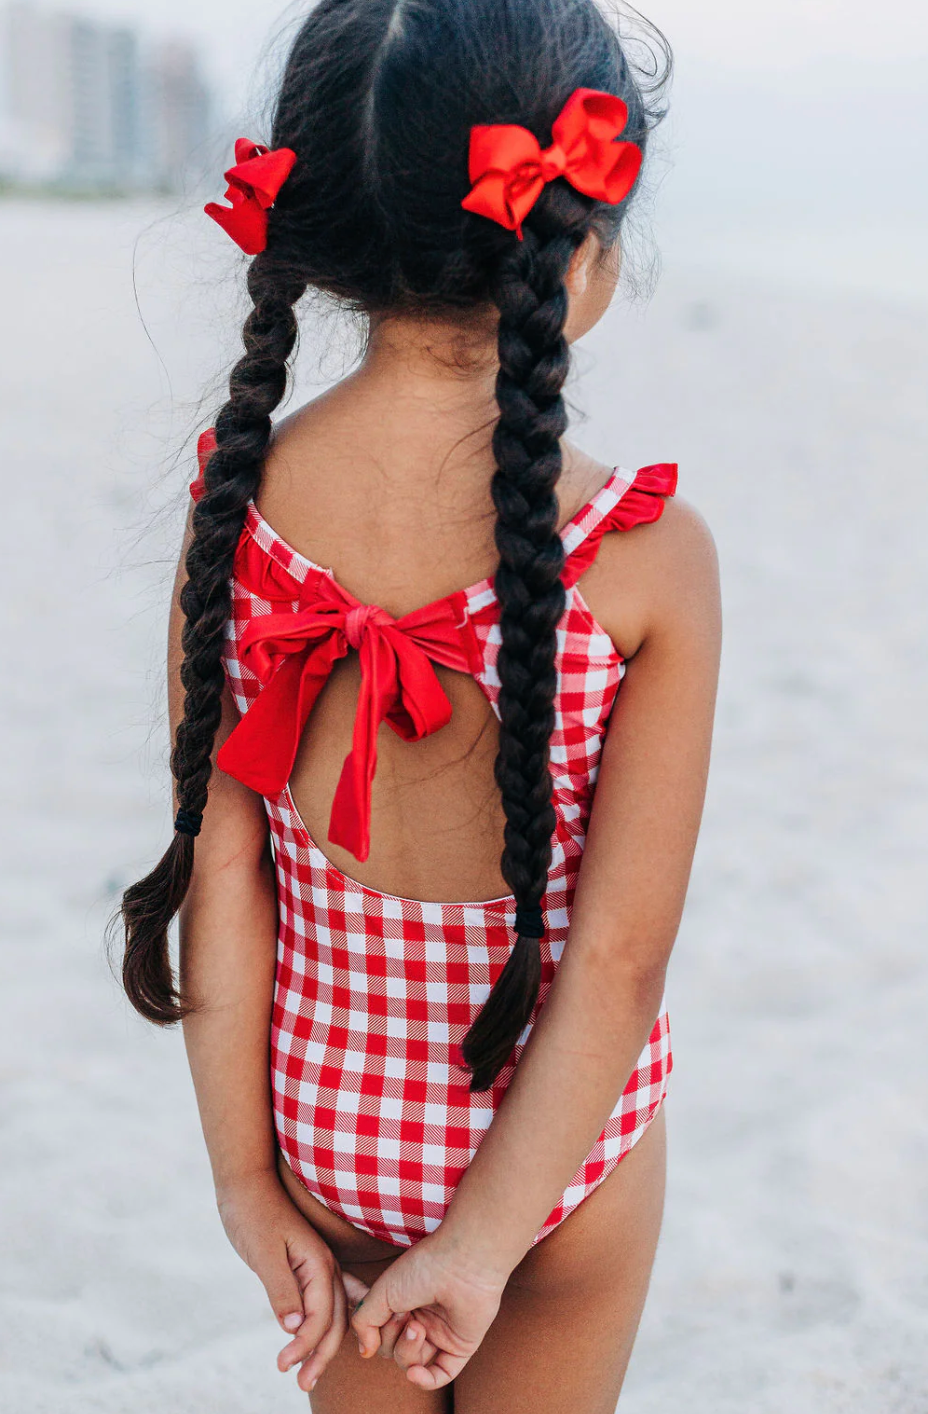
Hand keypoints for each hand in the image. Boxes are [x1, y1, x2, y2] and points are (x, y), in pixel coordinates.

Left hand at [217, 1171, 361, 1393]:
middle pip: (334, 1320)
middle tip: (302, 1385)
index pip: (320, 1317)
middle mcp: (325, 1265)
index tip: (285, 1367)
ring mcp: (318, 1265)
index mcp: (318, 1262)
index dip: (305, 1346)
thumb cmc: (252, 1214)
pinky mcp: (305, 1266)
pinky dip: (327, 1323)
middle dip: (319, 1355)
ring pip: (332, 1313)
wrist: (245, 1183)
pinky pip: (326, 1299)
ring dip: (321, 1345)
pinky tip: (328, 1336)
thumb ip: (281, 1290)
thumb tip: (294, 1329)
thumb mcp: (263, 1252)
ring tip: (305, 1374)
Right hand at [350, 1230, 506, 1389]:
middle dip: (392, 1338)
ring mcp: (441, 1333)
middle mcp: (422, 1318)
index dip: (374, 1329)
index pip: (380, 1332)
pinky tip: (415, 1372)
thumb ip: (365, 1322)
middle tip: (403, 1315)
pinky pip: (441, 1375)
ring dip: (408, 1351)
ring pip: (413, 1363)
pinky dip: (425, 1380)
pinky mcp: (460, 1346)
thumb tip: (366, 1351)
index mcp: (404, 1302)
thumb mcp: (381, 1291)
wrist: (462, 1263)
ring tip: (417, 1328)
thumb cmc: (423, 1268)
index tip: (377, 1312)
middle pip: (394, 1350)